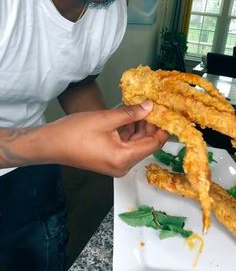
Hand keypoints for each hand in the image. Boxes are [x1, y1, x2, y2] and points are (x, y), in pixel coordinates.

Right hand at [49, 101, 168, 176]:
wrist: (50, 144)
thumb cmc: (74, 132)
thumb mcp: (105, 118)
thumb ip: (130, 113)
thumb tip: (150, 106)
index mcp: (123, 158)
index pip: (153, 144)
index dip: (163, 128)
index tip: (169, 112)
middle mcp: (123, 166)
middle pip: (146, 144)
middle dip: (151, 125)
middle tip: (155, 104)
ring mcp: (116, 164)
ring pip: (137, 144)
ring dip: (140, 127)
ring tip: (143, 106)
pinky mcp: (110, 160)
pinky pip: (126, 145)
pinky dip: (130, 132)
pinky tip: (130, 116)